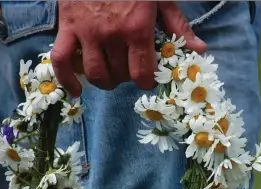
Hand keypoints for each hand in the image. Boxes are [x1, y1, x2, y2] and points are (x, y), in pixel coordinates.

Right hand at [52, 1, 206, 95]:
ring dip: (105, 81)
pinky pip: (61, 61)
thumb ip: (178, 25)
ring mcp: (87, 32)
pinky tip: (76, 91)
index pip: (142, 72)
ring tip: (110, 75)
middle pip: (120, 75)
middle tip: (129, 69)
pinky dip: (67, 80)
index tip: (147, 79)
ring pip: (95, 74)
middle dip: (127, 77)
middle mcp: (112, 34)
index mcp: (137, 27)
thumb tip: (198, 49)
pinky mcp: (67, 27)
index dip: (146, 82)